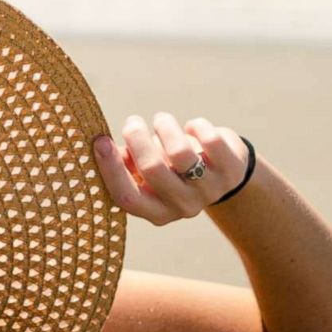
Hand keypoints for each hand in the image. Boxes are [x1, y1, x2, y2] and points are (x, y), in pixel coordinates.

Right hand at [92, 112, 249, 225]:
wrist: (222, 175)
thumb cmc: (172, 169)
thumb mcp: (147, 175)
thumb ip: (126, 164)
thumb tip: (102, 144)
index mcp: (156, 212)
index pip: (127, 197)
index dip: (111, 168)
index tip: (100, 140)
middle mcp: (183, 207)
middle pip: (152, 169)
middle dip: (137, 138)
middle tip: (132, 122)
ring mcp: (209, 190)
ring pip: (180, 152)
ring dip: (164, 127)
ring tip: (161, 119)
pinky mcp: (231, 170)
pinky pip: (210, 139)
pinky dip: (195, 125)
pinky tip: (191, 127)